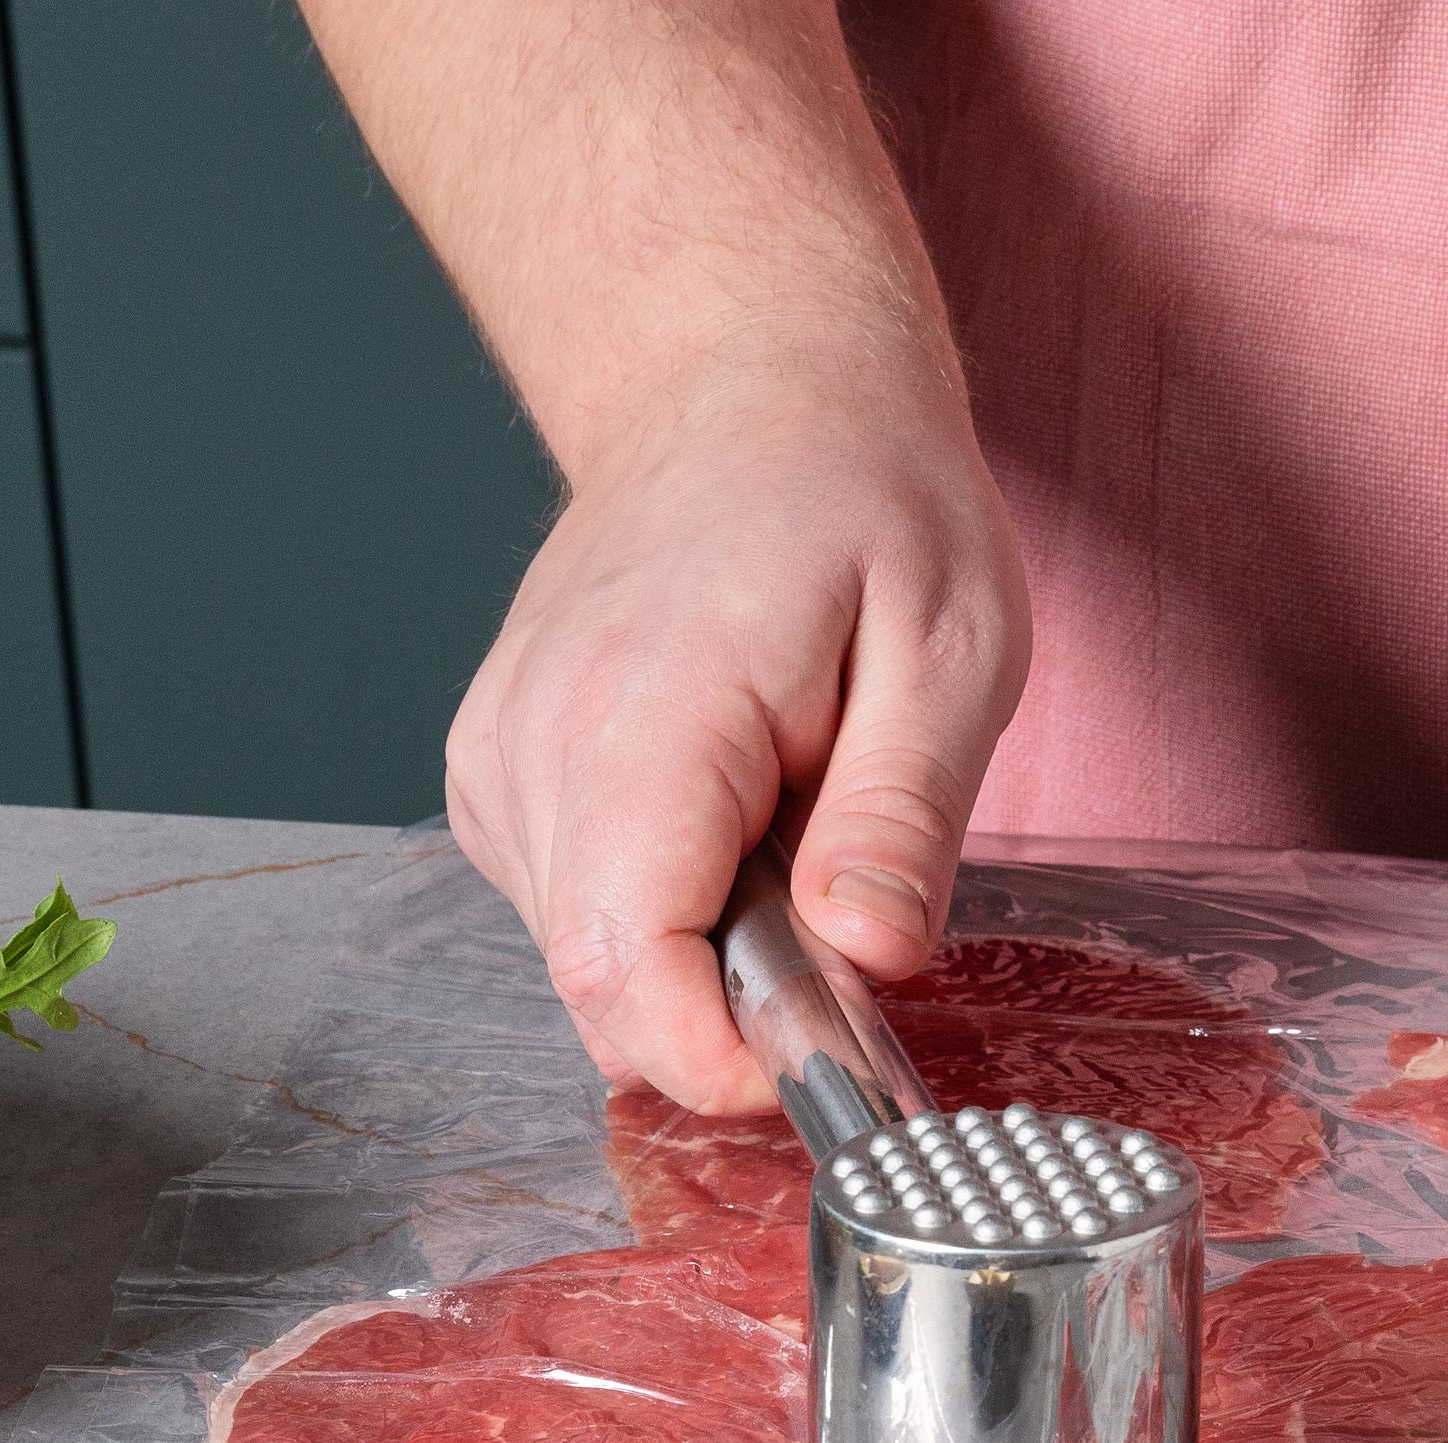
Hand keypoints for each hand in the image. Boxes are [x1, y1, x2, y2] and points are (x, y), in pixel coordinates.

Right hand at [444, 328, 1028, 1113]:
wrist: (741, 377)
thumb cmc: (857, 491)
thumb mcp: (951, 644)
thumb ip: (902, 817)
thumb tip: (869, 960)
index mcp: (648, 716)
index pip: (630, 969)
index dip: (726, 1061)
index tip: (826, 1056)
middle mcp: (536, 746)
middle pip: (603, 993)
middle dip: (730, 1017)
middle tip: (843, 920)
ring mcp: (498, 764)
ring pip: (588, 969)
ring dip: (702, 958)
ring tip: (789, 829)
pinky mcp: (496, 782)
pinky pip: (576, 915)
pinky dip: (665, 911)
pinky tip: (727, 817)